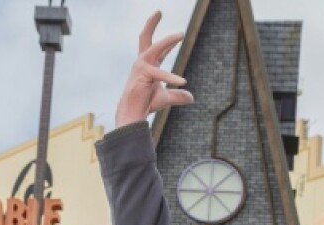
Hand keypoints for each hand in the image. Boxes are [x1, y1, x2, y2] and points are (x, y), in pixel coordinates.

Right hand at [115, 11, 194, 126]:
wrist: (132, 115)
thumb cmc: (146, 104)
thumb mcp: (166, 98)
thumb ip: (178, 96)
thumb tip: (192, 98)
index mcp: (147, 65)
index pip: (159, 50)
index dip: (169, 43)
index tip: (179, 36)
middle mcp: (142, 62)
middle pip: (145, 38)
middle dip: (151, 23)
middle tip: (159, 11)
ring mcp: (141, 67)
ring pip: (155, 48)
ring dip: (168, 40)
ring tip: (181, 34)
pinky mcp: (143, 75)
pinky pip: (160, 74)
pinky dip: (171, 78)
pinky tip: (183, 82)